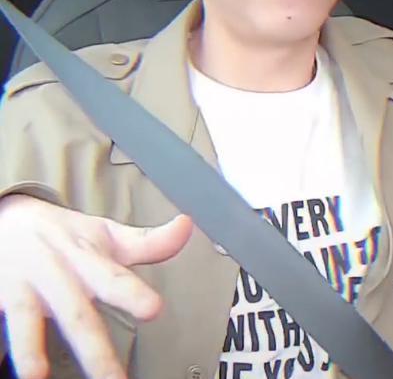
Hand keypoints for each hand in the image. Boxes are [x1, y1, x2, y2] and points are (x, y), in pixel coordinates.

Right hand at [0, 194, 191, 378]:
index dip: (132, 292)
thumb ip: (148, 242)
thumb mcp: (106, 235)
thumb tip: (187, 225)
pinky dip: (1, 345)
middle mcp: (57, 272)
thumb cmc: (65, 235)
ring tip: (37, 376)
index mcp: (87, 258)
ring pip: (26, 320)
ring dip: (31, 348)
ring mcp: (23, 287)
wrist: (9, 217)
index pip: (113, 277)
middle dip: (94, 348)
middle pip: (75, 312)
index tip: (153, 309)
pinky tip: (4, 366)